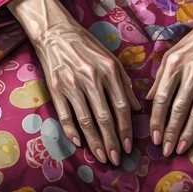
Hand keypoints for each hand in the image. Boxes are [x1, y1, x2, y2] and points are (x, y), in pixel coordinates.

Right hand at [10, 0, 141, 166]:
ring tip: (101, 157)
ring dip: (94, 142)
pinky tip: (79, 144)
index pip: (121, 106)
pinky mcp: (55, 88)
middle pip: (104, 117)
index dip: (126, 129)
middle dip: (111, 142)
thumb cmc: (87, 45)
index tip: (128, 147)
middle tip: (116, 159)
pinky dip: (72, 132)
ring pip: (86, 120)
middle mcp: (91, 78)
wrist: (55, 32)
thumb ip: (124, 83)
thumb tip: (137, 108)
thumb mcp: (111, 58)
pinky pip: (65, 115)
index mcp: (108, 69)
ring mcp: (72, 84)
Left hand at [146, 0, 192, 157]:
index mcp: (175, 64)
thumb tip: (147, 101)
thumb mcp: (172, 53)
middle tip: (165, 151)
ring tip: (180, 148)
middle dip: (171, 132)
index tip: (153, 137)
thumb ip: (159, 77)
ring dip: (188, 133)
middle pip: (179, 109)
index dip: (157, 120)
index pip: (161, 98)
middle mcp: (192, 72)